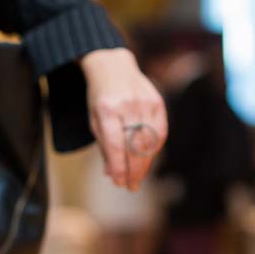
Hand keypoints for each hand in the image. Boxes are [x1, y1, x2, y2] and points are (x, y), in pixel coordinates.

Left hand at [81, 48, 167, 190]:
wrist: (113, 67)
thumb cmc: (100, 98)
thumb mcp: (94, 119)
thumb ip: (104, 146)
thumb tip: (113, 174)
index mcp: (107, 110)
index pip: (115, 145)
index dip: (119, 166)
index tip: (119, 182)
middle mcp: (128, 106)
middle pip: (135, 146)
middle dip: (133, 170)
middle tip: (131, 186)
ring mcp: (145, 103)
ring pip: (149, 142)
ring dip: (144, 164)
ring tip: (137, 177)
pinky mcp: (158, 102)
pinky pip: (160, 132)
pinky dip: (154, 150)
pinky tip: (147, 159)